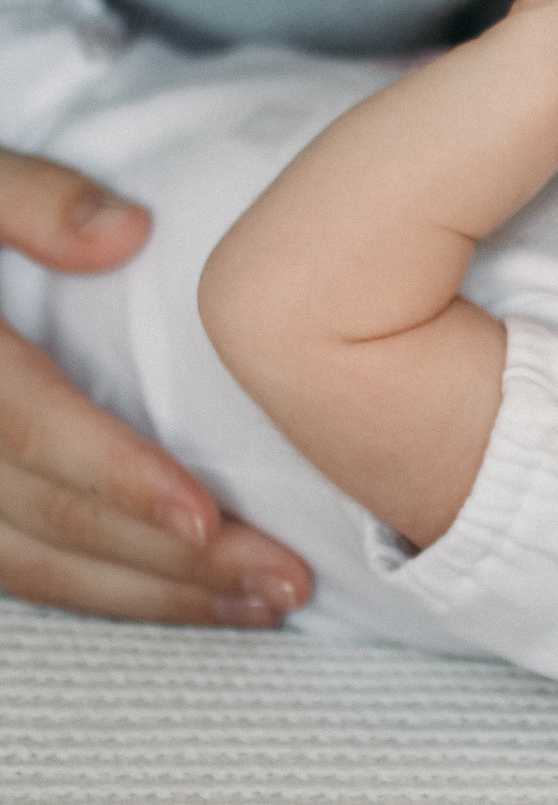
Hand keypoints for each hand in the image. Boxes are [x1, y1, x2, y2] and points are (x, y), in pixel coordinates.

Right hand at [0, 148, 312, 625]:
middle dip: (172, 561)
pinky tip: (189, 596)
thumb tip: (126, 231)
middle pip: (50, 519)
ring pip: (36, 567)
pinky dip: (108, 592)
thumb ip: (33, 200)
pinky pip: (23, 571)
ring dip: (151, 595)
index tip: (206, 518)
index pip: (29, 429)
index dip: (120, 478)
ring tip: (259, 603)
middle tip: (284, 579)